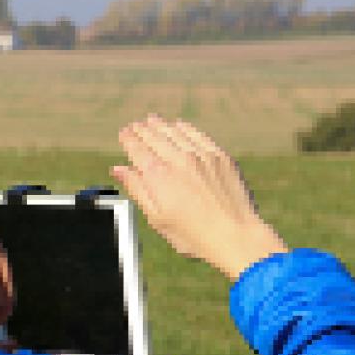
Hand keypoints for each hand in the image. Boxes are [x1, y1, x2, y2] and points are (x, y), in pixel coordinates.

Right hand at [114, 115, 287, 280]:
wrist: (235, 235)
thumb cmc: (193, 235)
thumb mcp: (157, 218)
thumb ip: (137, 189)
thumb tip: (118, 169)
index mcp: (158, 176)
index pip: (138, 150)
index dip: (129, 139)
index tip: (124, 133)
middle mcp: (178, 160)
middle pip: (155, 137)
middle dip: (142, 130)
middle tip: (135, 125)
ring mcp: (201, 155)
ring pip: (175, 132)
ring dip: (161, 125)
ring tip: (152, 119)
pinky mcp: (220, 156)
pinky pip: (198, 135)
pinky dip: (185, 128)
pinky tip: (179, 125)